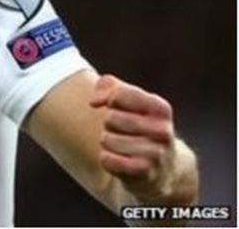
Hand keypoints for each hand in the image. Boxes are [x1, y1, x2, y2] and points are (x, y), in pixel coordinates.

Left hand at [89, 74, 188, 203]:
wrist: (162, 167)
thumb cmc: (138, 124)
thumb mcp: (128, 99)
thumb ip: (108, 85)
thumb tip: (94, 102)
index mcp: (161, 108)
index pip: (119, 94)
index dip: (109, 100)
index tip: (115, 106)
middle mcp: (163, 131)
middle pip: (111, 118)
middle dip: (109, 124)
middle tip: (123, 131)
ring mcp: (156, 153)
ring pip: (106, 139)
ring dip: (108, 143)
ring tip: (123, 146)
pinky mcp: (143, 172)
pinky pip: (107, 159)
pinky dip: (106, 159)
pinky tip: (120, 160)